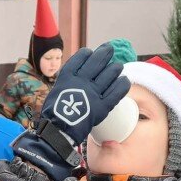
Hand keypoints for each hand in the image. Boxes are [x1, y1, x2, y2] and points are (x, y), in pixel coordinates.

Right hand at [13, 42, 130, 180]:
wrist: (58, 131)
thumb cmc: (55, 113)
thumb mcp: (58, 90)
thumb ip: (69, 81)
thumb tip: (79, 73)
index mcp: (68, 76)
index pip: (81, 56)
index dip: (88, 53)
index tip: (91, 52)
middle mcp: (82, 81)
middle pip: (98, 61)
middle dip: (105, 53)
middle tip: (109, 50)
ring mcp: (93, 93)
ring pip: (110, 73)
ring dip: (115, 67)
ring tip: (118, 67)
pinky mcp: (102, 107)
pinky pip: (116, 92)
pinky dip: (122, 85)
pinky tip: (125, 80)